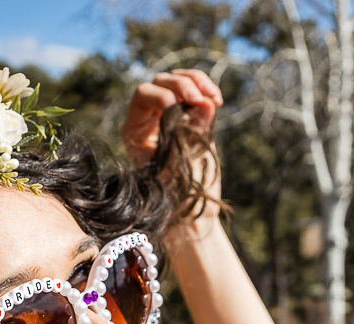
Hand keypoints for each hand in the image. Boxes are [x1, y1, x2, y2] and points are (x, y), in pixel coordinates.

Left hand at [122, 69, 223, 215]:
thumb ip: (188, 135)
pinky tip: (217, 101)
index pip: (143, 95)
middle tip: (199, 99)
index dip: (162, 96)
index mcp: (136, 130)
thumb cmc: (177, 196)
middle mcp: (150, 119)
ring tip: (214, 98)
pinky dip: (207, 90)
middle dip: (182, 86)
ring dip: (198, 83)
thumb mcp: (179, 166)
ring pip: (179, 81)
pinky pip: (196, 91)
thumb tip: (204, 103)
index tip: (178, 109)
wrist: (191, 213)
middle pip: (161, 82)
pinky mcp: (192, 117)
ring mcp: (171, 115)